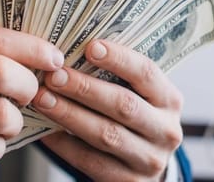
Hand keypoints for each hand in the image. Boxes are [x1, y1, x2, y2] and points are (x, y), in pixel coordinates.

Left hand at [33, 40, 182, 180]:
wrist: (147, 167)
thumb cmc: (136, 121)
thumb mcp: (141, 97)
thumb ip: (119, 78)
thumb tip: (73, 51)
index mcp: (170, 100)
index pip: (147, 73)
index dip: (119, 59)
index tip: (91, 47)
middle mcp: (166, 130)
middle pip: (123, 105)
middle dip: (85, 88)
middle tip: (54, 76)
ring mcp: (150, 160)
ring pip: (106, 134)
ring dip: (70, 115)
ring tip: (43, 99)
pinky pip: (92, 161)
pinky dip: (65, 145)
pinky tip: (46, 131)